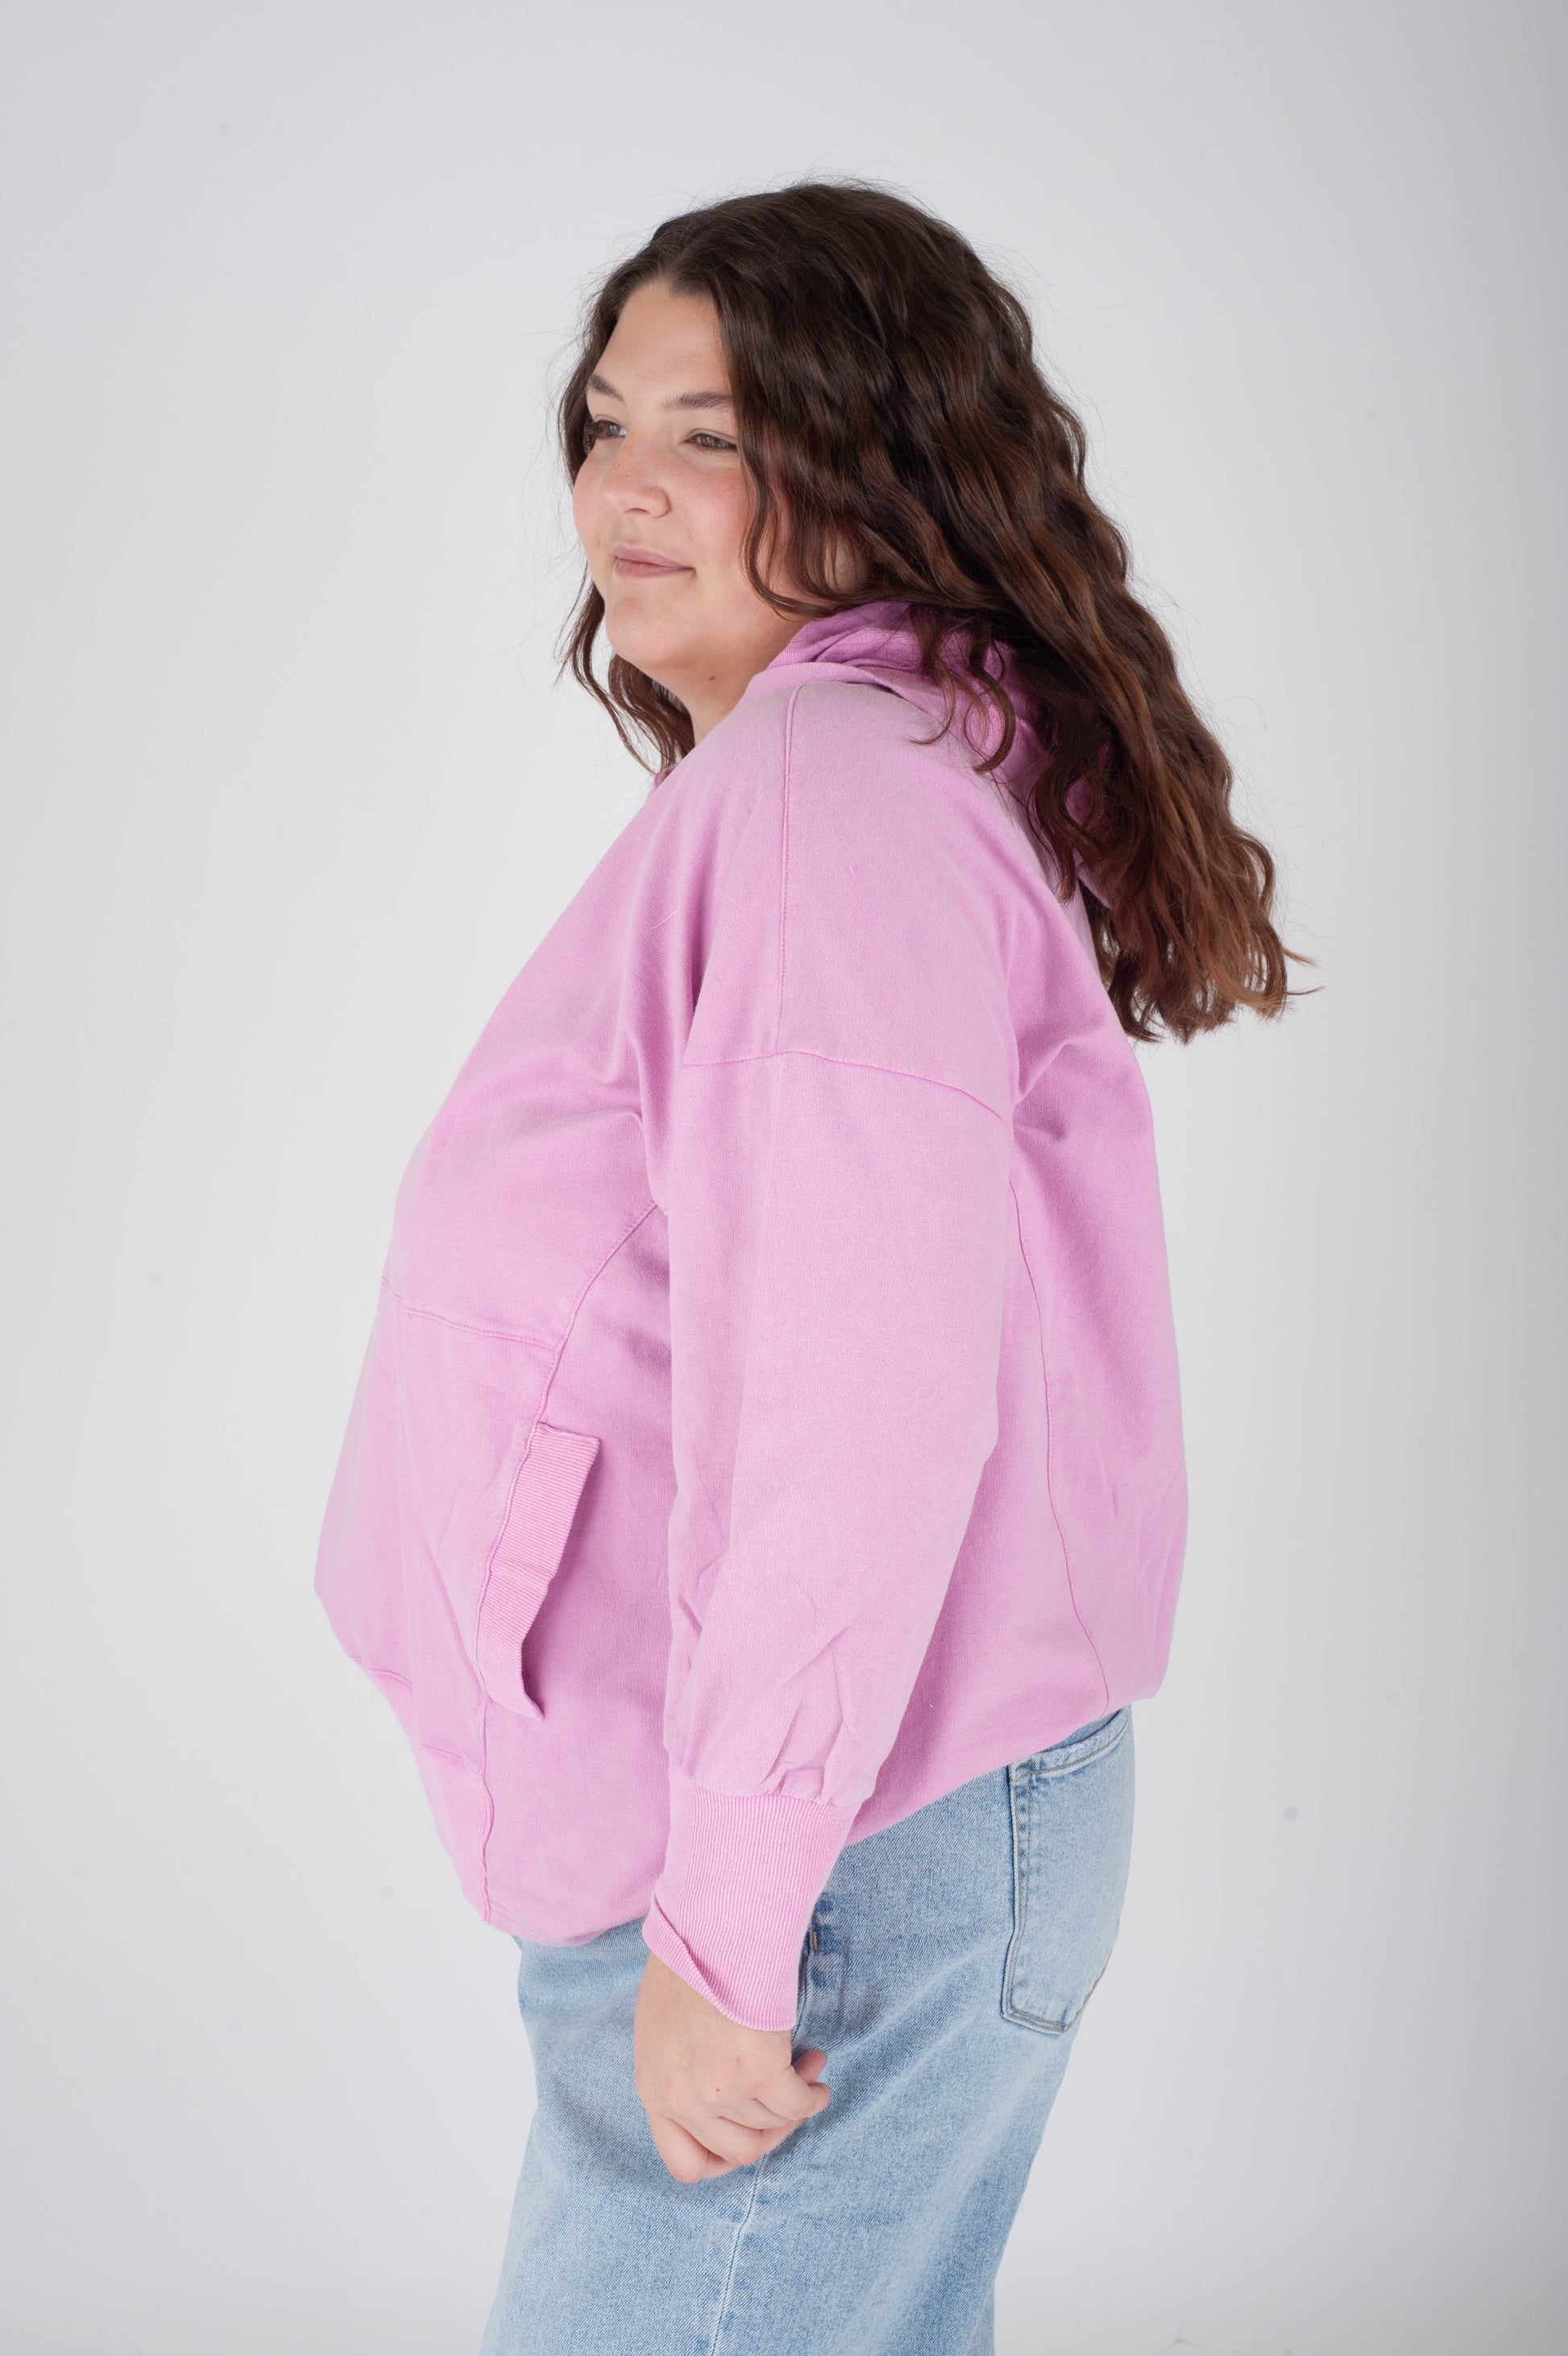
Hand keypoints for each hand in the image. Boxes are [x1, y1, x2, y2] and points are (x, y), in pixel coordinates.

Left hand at [633, 1951, 829, 2182]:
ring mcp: (720, 2090)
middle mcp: (683, 2100)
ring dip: (795, 2104)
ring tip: (806, 2068)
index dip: (724, 2158)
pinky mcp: (759, 2072)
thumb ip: (678, 2071)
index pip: (685, 2164)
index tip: (748, 2131)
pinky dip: (812, 2095)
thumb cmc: (686, 1961)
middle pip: (740, 2151)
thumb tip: (713, 2097)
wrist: (709, 1926)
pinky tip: (815, 2075)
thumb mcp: (660, 2027)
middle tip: (786, 2099)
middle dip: (770, 2129)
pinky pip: (797, 2104)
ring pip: (772, 2125)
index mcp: (654, 2090)